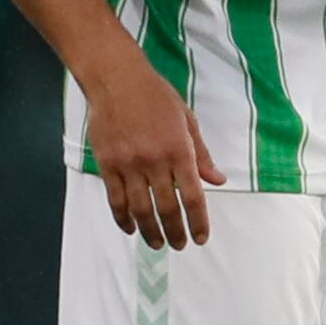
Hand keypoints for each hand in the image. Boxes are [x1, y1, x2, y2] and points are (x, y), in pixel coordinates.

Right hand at [83, 60, 225, 247]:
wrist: (117, 79)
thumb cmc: (156, 96)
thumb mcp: (187, 121)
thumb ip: (201, 155)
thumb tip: (218, 180)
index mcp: (179, 150)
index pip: (193, 197)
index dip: (198, 222)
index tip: (201, 238)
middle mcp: (154, 161)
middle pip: (167, 208)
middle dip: (176, 232)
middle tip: (180, 245)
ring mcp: (128, 164)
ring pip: (140, 209)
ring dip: (150, 231)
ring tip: (157, 243)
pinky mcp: (107, 164)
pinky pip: (116, 199)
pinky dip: (123, 218)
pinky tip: (131, 228)